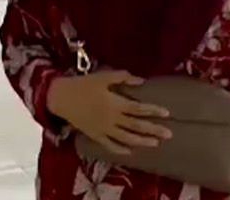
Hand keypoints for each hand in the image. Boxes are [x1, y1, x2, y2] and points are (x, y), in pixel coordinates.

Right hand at [46, 71, 172, 154]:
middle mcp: (112, 119)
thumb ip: (122, 78)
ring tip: (155, 144)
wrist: (60, 97)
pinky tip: (130, 152)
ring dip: (141, 142)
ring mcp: (103, 130)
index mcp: (115, 104)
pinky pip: (109, 145)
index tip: (166, 113)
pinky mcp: (95, 135)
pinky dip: (120, 150)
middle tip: (169, 134)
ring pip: (126, 139)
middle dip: (153, 130)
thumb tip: (141, 81)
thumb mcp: (103, 77)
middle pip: (136, 126)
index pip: (138, 109)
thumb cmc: (83, 84)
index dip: (152, 110)